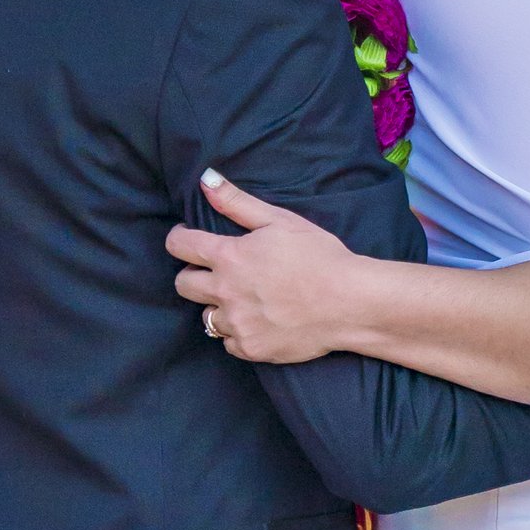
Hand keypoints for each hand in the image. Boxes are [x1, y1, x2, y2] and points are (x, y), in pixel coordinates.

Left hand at [167, 169, 363, 363]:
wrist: (349, 302)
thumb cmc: (319, 256)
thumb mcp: (280, 220)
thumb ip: (237, 202)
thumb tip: (206, 181)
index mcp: (229, 257)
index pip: (179, 246)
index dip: (180, 238)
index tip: (190, 238)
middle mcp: (225, 292)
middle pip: (182, 284)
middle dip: (193, 274)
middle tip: (219, 271)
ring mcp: (237, 324)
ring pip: (205, 315)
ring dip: (218, 305)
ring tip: (245, 298)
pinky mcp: (250, 349)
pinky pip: (228, 342)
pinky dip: (238, 331)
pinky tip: (258, 320)